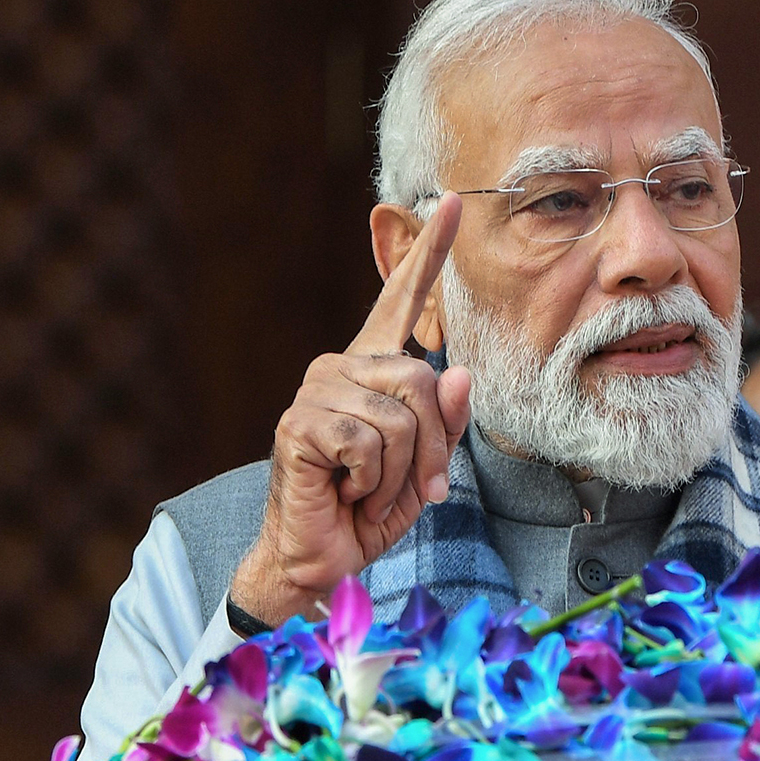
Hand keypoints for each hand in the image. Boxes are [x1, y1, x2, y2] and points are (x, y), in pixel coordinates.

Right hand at [230, 194, 471, 624]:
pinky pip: (370, 443)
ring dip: (401, 473)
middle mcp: (342, 367)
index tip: (455, 200)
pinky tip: (345, 492)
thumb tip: (459, 374)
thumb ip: (445, 422)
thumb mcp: (424, 468)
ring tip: (368, 491)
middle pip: (424, 380)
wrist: (321, 559)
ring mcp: (317, 390)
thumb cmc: (370, 510)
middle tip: (409, 487)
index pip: (403, 298)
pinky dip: (372, 482)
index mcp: (374, 369)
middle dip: (431, 449)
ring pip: (402, 418)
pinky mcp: (300, 422)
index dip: (430, 252)